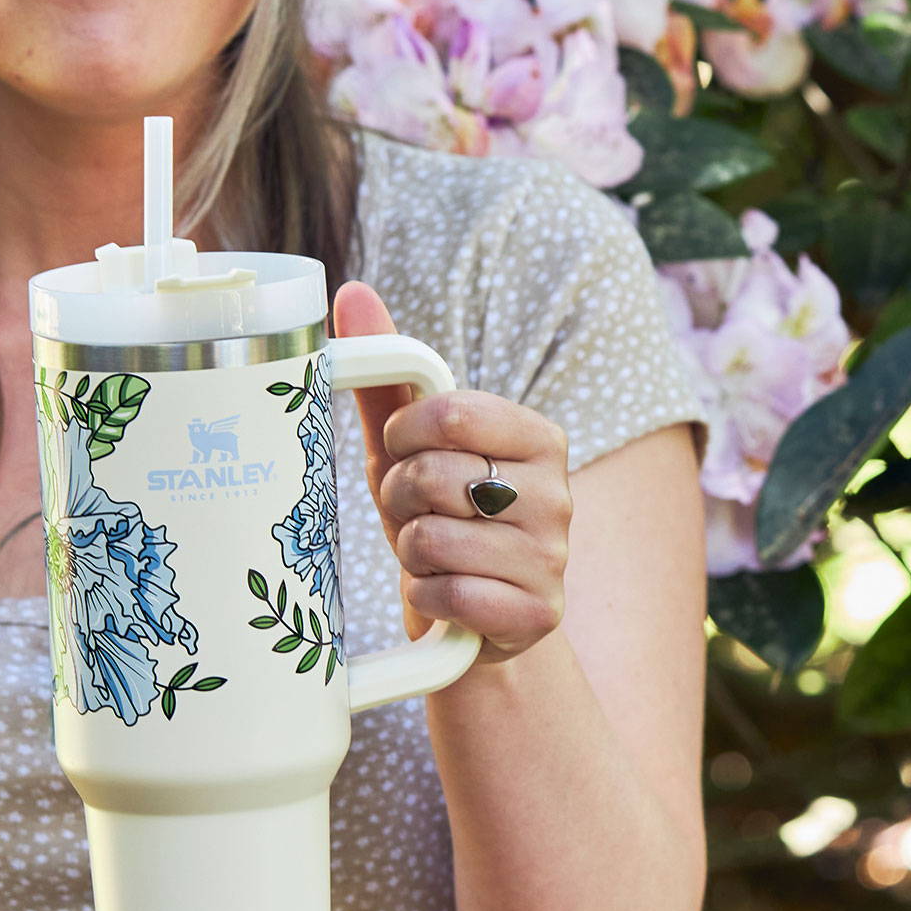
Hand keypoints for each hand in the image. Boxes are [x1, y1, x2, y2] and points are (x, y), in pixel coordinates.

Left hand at [333, 281, 569, 667]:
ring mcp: (553, 557)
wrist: (480, 620)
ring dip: (409, 552)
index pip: (450, 413)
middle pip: (433, 476)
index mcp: (538, 437)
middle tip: (415, 513)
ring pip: (432, 539)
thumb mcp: (412, 450)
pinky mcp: (538, 614)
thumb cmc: (443, 520)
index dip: (402, 436)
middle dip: (400, 499)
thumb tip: (351, 290)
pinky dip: (424, 596)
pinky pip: (446, 594)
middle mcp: (558, 493)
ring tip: (431, 556)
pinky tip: (442, 595)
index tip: (401, 452)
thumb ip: (388, 375)